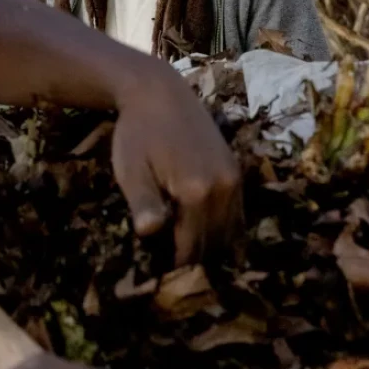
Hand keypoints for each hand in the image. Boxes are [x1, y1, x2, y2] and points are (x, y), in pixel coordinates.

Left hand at [110, 61, 242, 264]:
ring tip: (185, 253)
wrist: (159, 93)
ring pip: (230, 233)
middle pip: (214, 245)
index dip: (175, 268)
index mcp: (196, 192)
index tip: (158, 276)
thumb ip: (144, 203)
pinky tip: (202, 233)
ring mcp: (234, 180)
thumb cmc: (138, 133)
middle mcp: (223, 188)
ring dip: (210, 247)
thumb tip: (149, 234)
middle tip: (170, 268)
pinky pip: (237, 215)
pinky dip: (222, 230)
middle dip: (194, 261)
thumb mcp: (131, 169)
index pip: (191, 249)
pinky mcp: (236, 172)